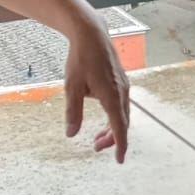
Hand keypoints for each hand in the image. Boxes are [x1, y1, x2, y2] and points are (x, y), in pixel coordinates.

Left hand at [63, 11, 130, 161]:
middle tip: (96, 147)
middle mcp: (122, 92)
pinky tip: (102, 113)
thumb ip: (73, 112)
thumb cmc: (81, 59)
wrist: (91, 34)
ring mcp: (123, 85)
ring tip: (98, 136)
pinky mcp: (121, 80)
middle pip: (122, 123)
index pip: (119, 128)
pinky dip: (114, 115)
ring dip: (112, 127)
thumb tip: (71, 134)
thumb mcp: (72, 87)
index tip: (119, 160)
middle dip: (112, 139)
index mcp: (112, 96)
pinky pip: (121, 103)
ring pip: (122, 113)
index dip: (120, 146)